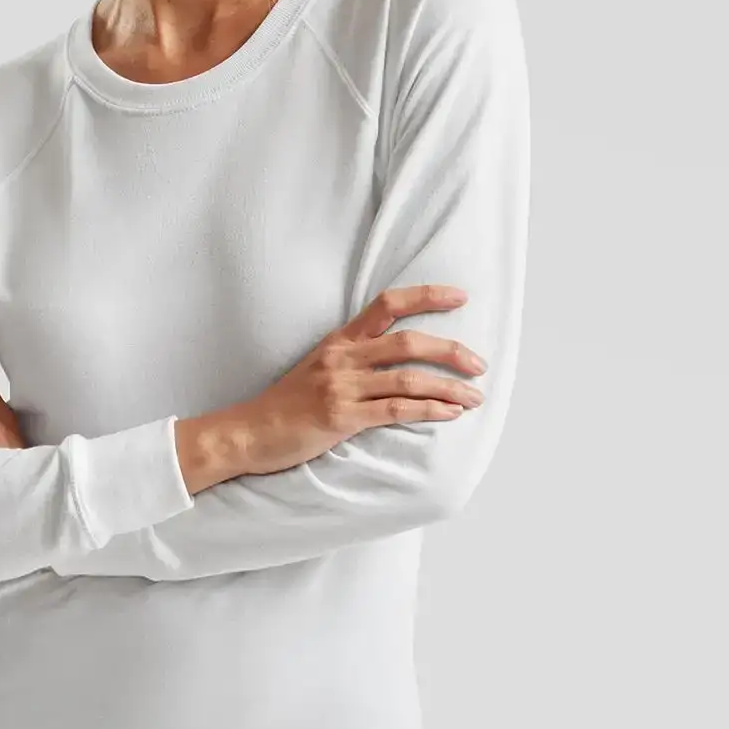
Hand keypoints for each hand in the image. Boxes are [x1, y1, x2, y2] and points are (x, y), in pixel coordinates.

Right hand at [235, 285, 487, 476]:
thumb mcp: (317, 367)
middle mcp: (342, 357)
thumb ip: (353, 358)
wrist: (248, 432)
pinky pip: (396, 409)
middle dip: (451, 350)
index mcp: (339, 340)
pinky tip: (450, 413)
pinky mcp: (341, 417)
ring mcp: (341, 387)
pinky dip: (429, 410)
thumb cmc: (285, 405)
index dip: (426, 296)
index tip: (460, 297)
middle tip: (480, 363)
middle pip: (408, 342)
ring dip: (449, 387)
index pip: (387, 304)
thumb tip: (397, 360)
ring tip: (475, 397)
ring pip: (409, 378)